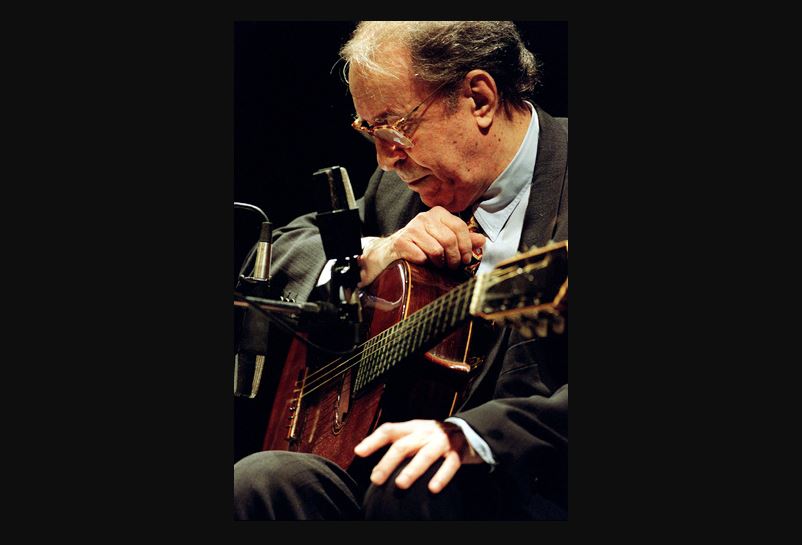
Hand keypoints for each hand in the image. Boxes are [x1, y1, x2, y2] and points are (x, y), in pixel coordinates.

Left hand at [354, 419, 483, 493]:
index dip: (373, 440)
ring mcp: (442, 442)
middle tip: (376, 478)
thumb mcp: (416, 435)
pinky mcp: (458, 453)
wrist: (470, 431)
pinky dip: (441, 476)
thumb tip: (367, 457)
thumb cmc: (435, 437)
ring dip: (412, 469)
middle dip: (388, 462)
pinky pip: (449, 465)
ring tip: (400, 483)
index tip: (359, 452)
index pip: (389, 430)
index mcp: (413, 428)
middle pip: (403, 445)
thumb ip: (397, 443)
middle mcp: (425, 432)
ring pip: (425, 455)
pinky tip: (433, 488)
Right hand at [357, 206, 485, 286]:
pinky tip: (423, 264)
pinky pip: (421, 257)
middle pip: (449, 240)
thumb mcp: (442, 239)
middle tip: (453, 267)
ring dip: (440, 263)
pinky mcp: (401, 241)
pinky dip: (425, 264)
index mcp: (438, 213)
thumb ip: (462, 239)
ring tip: (438, 266)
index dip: (466, 246)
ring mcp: (411, 228)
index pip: (460, 227)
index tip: (466, 259)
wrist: (390, 252)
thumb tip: (482, 240)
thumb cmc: (420, 245)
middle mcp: (424, 217)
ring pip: (436, 250)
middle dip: (454, 258)